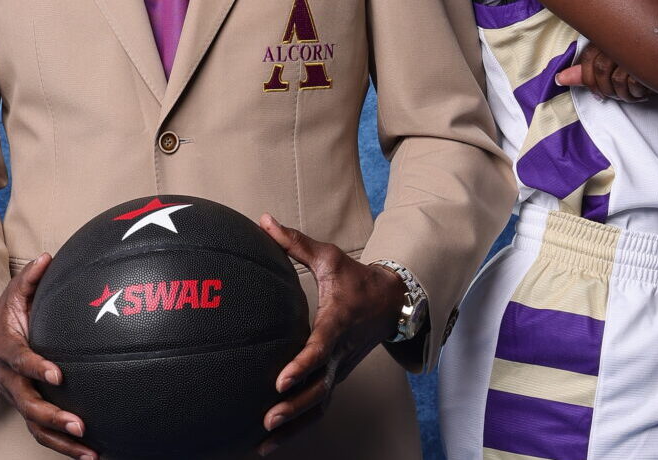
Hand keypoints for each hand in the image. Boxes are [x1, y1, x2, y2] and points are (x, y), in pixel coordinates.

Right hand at [0, 253, 93, 459]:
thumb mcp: (13, 293)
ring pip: (36, 426)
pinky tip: (91, 455)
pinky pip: (42, 433)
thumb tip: (48, 256)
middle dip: (54, 417)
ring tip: (91, 454)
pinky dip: (63, 447)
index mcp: (8, 350)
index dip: (37, 367)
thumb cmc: (5, 314)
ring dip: (62, 443)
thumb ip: (30, 278)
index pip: (22, 361)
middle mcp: (11, 379)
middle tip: (80, 424)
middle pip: (29, 403)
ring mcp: (18, 397)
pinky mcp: (26, 408)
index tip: (58, 374)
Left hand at [254, 215, 406, 454]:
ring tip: (264, 441)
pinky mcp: (339, 378)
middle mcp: (342, 352)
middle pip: (321, 387)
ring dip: (295, 425)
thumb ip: (294, 241)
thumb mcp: (328, 256)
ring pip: (321, 405)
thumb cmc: (356, 278)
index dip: (303, 364)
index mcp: (338, 323)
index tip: (281, 378)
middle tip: (268, 418)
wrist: (392, 303)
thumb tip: (264, 220)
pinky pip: (320, 407)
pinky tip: (272, 441)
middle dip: (295, 405)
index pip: (321, 347)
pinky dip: (299, 426)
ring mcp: (342, 369)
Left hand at [557, 43, 657, 103]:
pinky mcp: (650, 62)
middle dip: (606, 90)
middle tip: (616, 95)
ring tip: (633, 93)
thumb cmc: (642, 62)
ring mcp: (635, 49)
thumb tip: (559, 79)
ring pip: (617, 80)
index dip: (588, 80)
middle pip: (601, 71)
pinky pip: (634, 84)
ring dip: (624, 94)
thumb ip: (585, 71)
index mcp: (609, 35)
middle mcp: (620, 39)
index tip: (597, 94)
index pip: (587, 58)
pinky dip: (637, 93)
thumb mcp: (612, 64)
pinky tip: (644, 91)